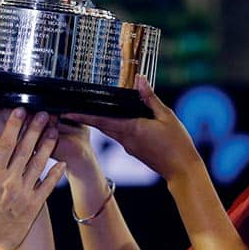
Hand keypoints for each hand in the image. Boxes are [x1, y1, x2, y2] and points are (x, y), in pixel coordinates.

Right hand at [0, 108, 64, 249]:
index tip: (21, 110)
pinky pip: (47, 186)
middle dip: (35, 129)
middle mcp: (9, 181)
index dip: (14, 125)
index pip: (5, 144)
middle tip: (44, 114)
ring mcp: (23, 193)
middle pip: (25, 149)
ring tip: (54, 131)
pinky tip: (61, 162)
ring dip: (47, 146)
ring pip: (38, 164)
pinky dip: (55, 174)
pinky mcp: (34, 206)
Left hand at [63, 75, 200, 181]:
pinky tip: (115, 120)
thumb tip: (139, 79)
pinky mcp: (134, 150)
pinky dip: (112, 127)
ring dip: (98, 122)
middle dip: (85, 118)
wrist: (182, 170)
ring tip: (86, 112)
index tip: (66, 113)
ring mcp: (129, 146)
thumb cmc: (177, 143)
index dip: (82, 116)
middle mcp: (125, 139)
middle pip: (101, 126)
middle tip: (70, 110)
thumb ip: (150, 98)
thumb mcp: (167, 116)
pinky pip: (118, 136)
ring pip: (109, 131)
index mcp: (131, 128)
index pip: (100, 120)